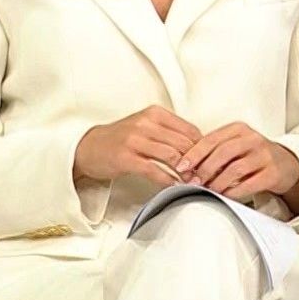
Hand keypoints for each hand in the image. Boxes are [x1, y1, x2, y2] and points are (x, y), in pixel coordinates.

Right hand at [73, 105, 202, 186]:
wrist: (89, 147)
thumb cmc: (121, 138)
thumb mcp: (147, 127)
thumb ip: (170, 133)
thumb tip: (199, 147)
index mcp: (155, 114)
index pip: (189, 130)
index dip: (203, 147)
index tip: (209, 160)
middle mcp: (145, 123)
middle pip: (183, 143)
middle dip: (197, 161)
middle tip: (204, 174)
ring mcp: (134, 140)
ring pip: (171, 156)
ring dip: (185, 172)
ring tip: (192, 181)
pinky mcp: (126, 158)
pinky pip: (154, 170)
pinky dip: (168, 180)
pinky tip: (174, 185)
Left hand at [176, 121, 298, 200]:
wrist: (286, 164)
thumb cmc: (254, 155)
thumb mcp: (235, 145)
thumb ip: (214, 151)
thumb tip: (187, 167)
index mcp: (239, 129)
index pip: (212, 139)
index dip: (194, 153)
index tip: (181, 166)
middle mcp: (253, 139)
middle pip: (223, 152)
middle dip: (204, 169)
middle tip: (193, 181)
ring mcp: (265, 156)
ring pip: (235, 169)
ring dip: (217, 182)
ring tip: (208, 190)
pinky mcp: (273, 173)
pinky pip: (249, 184)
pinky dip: (234, 192)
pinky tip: (225, 195)